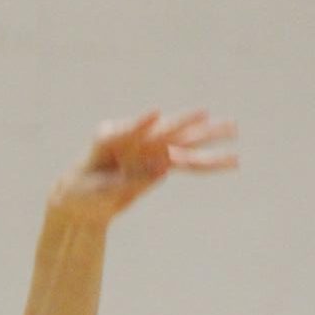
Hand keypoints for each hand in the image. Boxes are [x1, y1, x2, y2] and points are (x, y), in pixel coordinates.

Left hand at [49, 110, 236, 225]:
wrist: (81, 201)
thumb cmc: (80, 192)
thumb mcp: (94, 193)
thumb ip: (125, 183)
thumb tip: (163, 172)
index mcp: (108, 138)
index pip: (127, 130)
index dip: (141, 123)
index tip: (154, 114)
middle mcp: (135, 138)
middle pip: (163, 130)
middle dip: (183, 124)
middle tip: (204, 114)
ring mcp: (151, 149)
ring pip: (184, 143)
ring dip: (208, 138)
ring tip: (234, 129)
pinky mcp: (162, 163)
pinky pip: (190, 164)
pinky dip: (209, 164)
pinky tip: (232, 162)